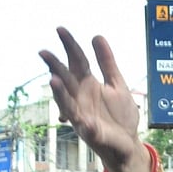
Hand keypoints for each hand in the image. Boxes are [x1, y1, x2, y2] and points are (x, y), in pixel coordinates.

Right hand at [39, 27, 142, 168]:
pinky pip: (87, 128)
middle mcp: (81, 98)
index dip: (69, 45)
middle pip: (67, 79)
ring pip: (67, 103)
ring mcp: (83, 115)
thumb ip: (107, 62)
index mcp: (88, 84)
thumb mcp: (116, 83)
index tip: (60, 29)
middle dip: (55, 67)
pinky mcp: (92, 133)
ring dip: (60, 93)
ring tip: (53, 81)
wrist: (128, 142)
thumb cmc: (120, 114)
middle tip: (44, 52)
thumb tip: (96, 36)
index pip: (76, 61)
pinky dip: (86, 125)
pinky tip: (85, 121)